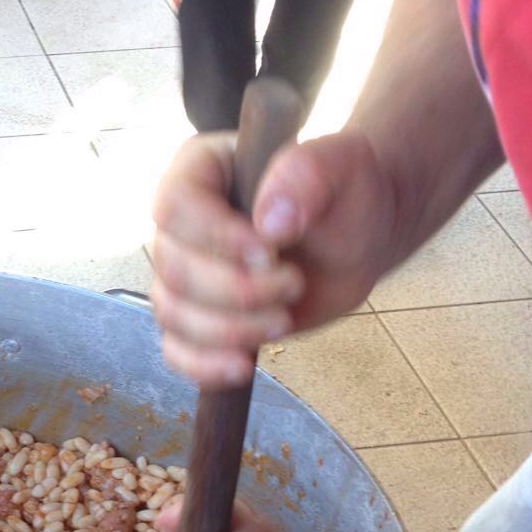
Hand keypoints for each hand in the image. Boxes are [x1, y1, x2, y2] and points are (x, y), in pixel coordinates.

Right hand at [150, 129, 398, 386]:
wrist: (359, 235)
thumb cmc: (348, 191)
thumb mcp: (341, 165)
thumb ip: (305, 175)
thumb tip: (268, 222)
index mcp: (202, 171)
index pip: (175, 206)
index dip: (214, 237)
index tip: (269, 252)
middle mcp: (182, 224)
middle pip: (172, 268)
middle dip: (235, 290)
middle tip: (294, 285)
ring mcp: (186, 274)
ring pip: (172, 313)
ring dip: (228, 328)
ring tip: (282, 320)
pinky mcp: (200, 317)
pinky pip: (176, 349)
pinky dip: (203, 364)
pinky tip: (241, 366)